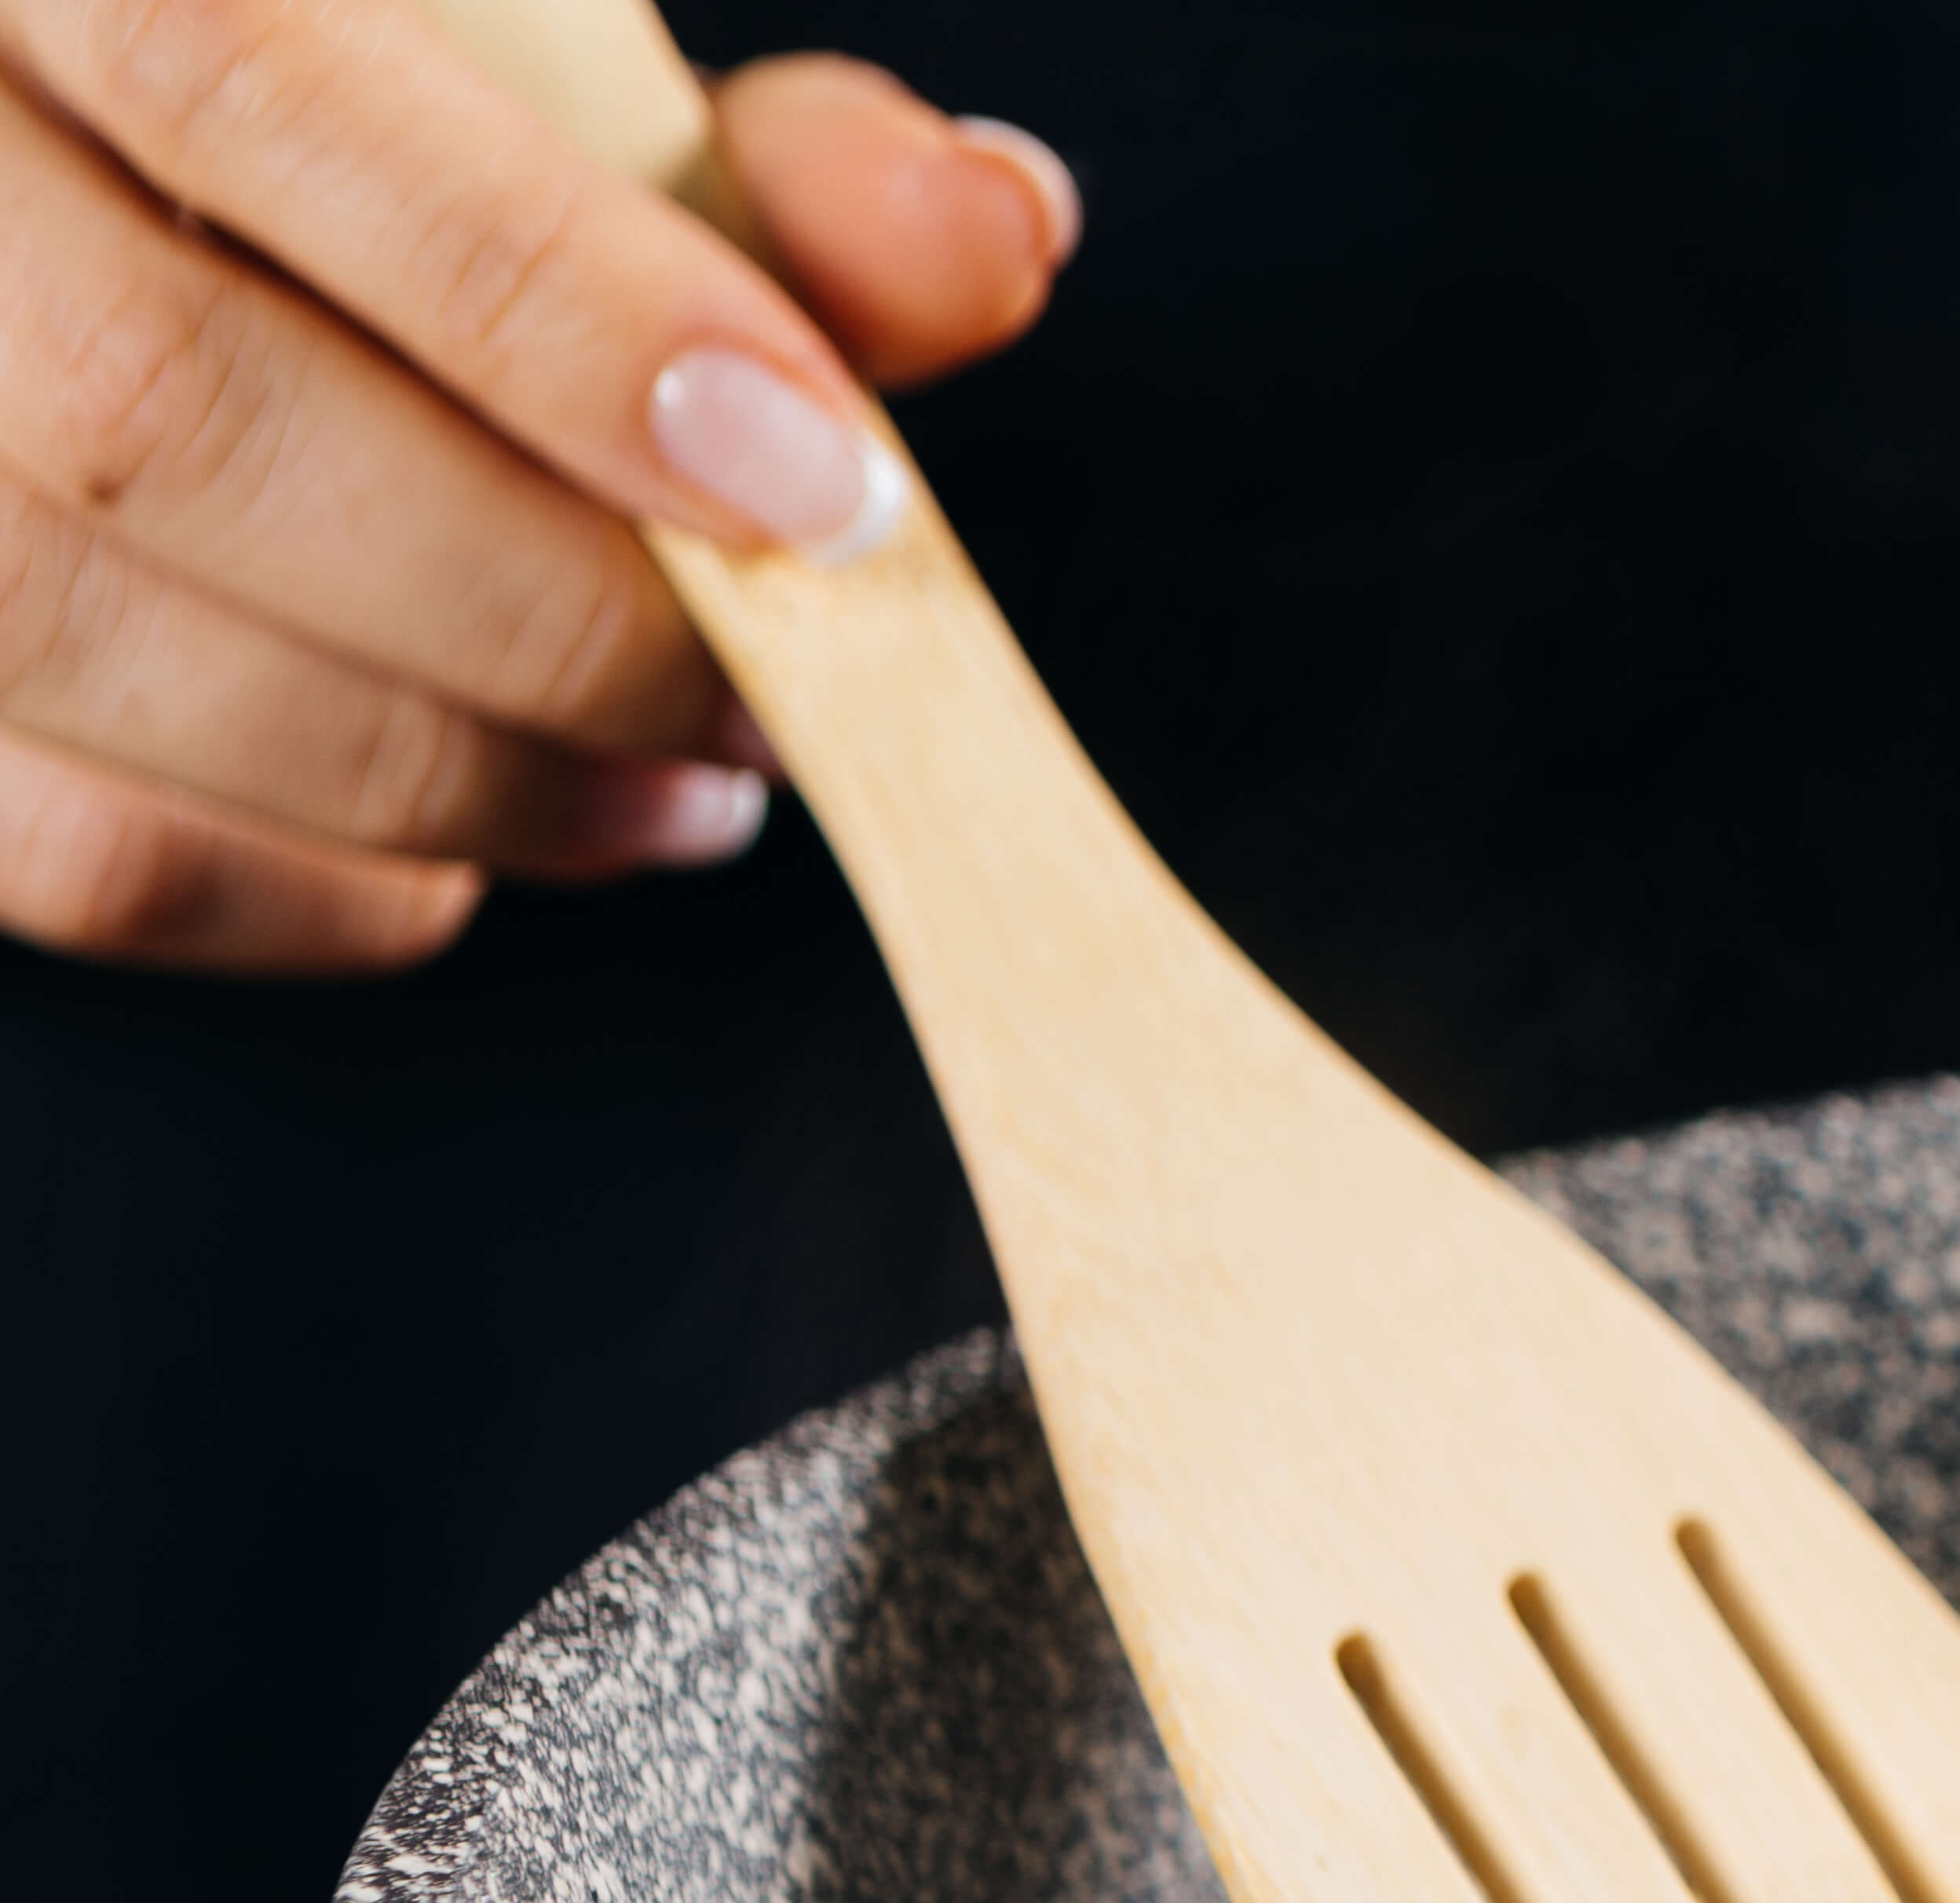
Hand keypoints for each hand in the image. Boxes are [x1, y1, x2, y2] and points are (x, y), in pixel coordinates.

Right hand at [0, 2, 1078, 974]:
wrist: (133, 193)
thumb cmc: (364, 128)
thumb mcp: (537, 70)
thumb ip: (755, 158)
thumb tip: (987, 237)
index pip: (253, 85)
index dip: (564, 311)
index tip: (831, 487)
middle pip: (166, 410)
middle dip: (549, 602)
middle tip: (789, 686)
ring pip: (91, 635)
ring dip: (461, 770)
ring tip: (684, 782)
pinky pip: (63, 842)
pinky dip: (308, 883)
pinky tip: (474, 844)